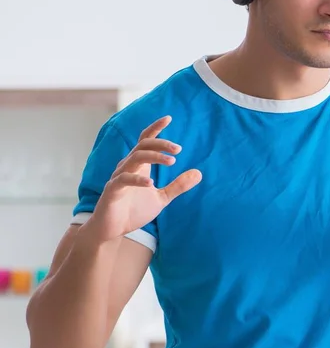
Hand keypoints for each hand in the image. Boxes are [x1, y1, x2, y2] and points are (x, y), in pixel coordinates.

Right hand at [90, 116, 201, 239]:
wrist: (111, 229)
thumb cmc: (133, 211)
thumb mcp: (161, 198)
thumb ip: (178, 186)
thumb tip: (199, 173)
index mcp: (139, 166)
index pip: (145, 140)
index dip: (155, 128)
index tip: (169, 118)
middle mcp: (128, 166)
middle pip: (143, 145)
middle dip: (161, 144)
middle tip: (178, 149)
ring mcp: (119, 177)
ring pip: (135, 158)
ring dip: (154, 157)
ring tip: (172, 161)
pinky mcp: (112, 190)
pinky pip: (124, 179)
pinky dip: (138, 180)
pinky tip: (151, 183)